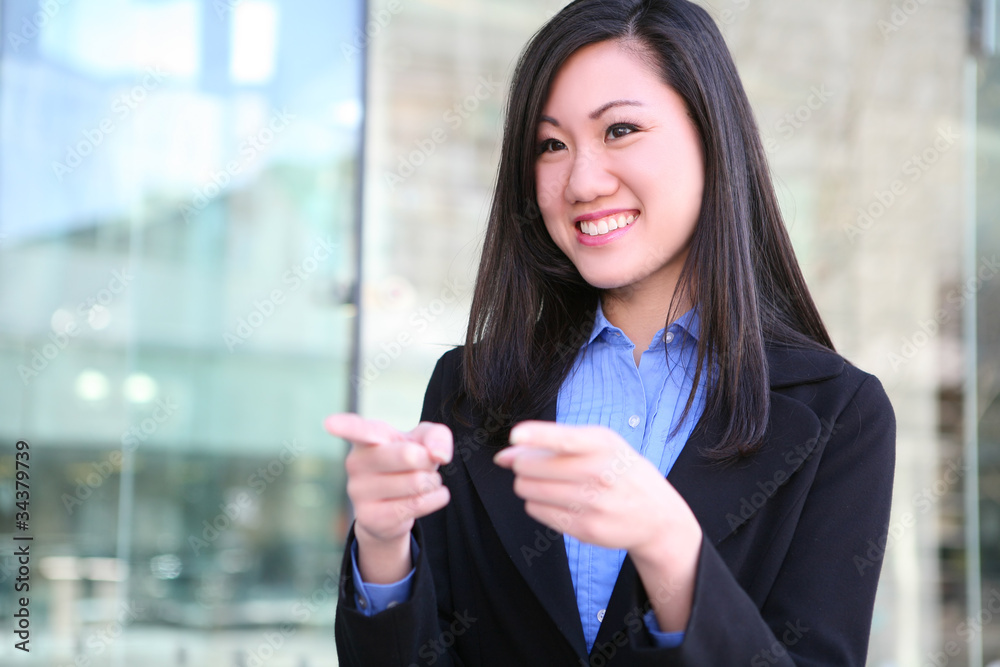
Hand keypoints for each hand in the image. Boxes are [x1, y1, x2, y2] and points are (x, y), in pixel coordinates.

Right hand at [325, 413, 452, 581]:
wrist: (393, 508)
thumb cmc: (408, 463)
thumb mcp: (424, 440)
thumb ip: (436, 436)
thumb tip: (437, 455)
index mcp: (366, 438)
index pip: (355, 429)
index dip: (344, 426)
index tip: (330, 423)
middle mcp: (355, 463)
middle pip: (409, 455)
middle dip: (428, 460)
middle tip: (424, 462)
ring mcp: (358, 492)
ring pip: (417, 483)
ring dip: (433, 482)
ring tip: (424, 482)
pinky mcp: (369, 518)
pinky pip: (417, 505)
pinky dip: (436, 498)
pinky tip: (431, 496)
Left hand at [493, 420, 701, 631]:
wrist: (656, 515)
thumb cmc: (618, 470)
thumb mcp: (598, 445)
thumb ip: (550, 443)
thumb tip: (502, 456)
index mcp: (603, 445)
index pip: (566, 439)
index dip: (537, 435)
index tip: (516, 435)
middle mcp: (600, 474)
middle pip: (531, 467)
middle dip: (523, 464)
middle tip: (535, 465)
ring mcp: (593, 504)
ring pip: (529, 490)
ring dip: (527, 484)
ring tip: (547, 482)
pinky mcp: (585, 529)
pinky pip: (537, 511)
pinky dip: (537, 503)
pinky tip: (557, 500)